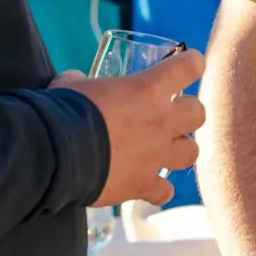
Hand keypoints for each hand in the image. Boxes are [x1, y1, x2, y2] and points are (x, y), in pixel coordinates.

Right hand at [54, 48, 205, 207]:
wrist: (57, 154)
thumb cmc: (65, 110)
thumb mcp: (72, 84)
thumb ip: (81, 79)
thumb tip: (76, 79)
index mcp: (149, 88)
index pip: (189, 66)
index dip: (192, 63)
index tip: (190, 63)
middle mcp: (162, 121)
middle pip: (198, 113)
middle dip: (188, 112)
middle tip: (171, 113)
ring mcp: (157, 155)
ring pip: (191, 152)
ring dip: (180, 149)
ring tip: (165, 149)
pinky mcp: (144, 185)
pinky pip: (164, 192)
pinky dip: (158, 189)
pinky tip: (147, 186)